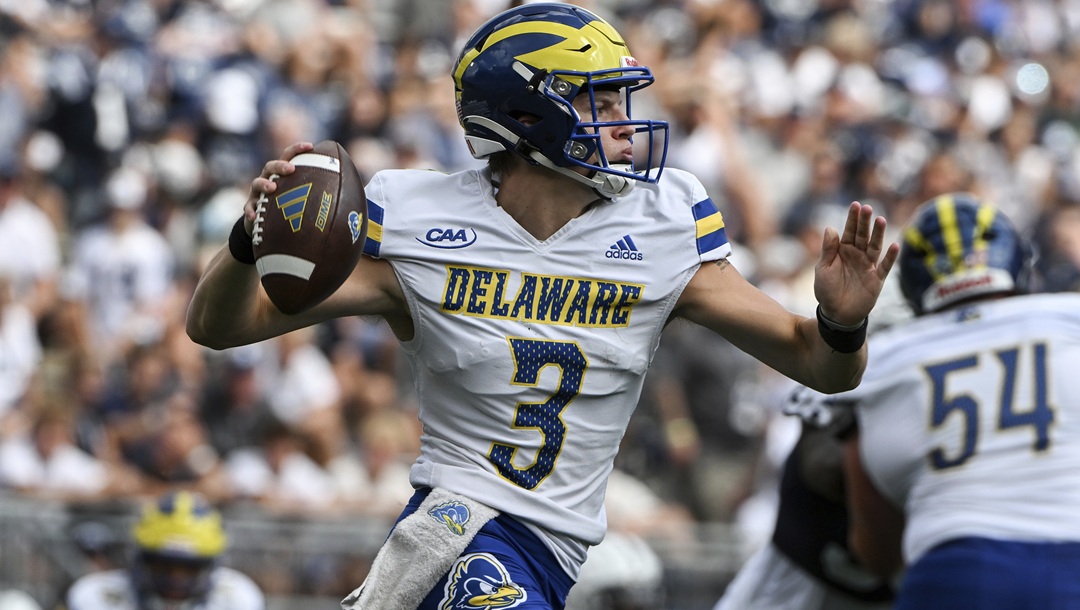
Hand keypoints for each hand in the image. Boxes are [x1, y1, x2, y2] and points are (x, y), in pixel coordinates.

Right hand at [242, 142, 314, 233]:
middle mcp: (268, 179)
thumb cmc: (289, 208)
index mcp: (282, 174)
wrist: (267, 225)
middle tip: (291, 169)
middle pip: (271, 166)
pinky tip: (253, 216)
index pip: (289, 156)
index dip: (298, 149)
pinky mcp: (251, 207)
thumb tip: (349, 207)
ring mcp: (258, 192)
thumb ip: (319, 196)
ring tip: (272, 188)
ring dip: (264, 184)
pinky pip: (249, 207)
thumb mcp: (303, 199)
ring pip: (257, 183)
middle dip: (280, 165)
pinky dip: (250, 210)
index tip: (310, 146)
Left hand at [814, 202, 899, 325]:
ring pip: (875, 247)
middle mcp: (857, 256)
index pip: (849, 231)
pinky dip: (890, 257)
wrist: (837, 314)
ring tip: (880, 220)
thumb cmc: (827, 291)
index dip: (852, 219)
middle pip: (863, 236)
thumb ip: (828, 250)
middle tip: (868, 208)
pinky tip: (895, 245)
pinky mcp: (876, 279)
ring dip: (878, 234)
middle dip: (865, 222)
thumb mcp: (823, 269)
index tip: (856, 205)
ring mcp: (868, 266)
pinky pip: (885, 266)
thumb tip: (830, 228)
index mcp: (842, 251)